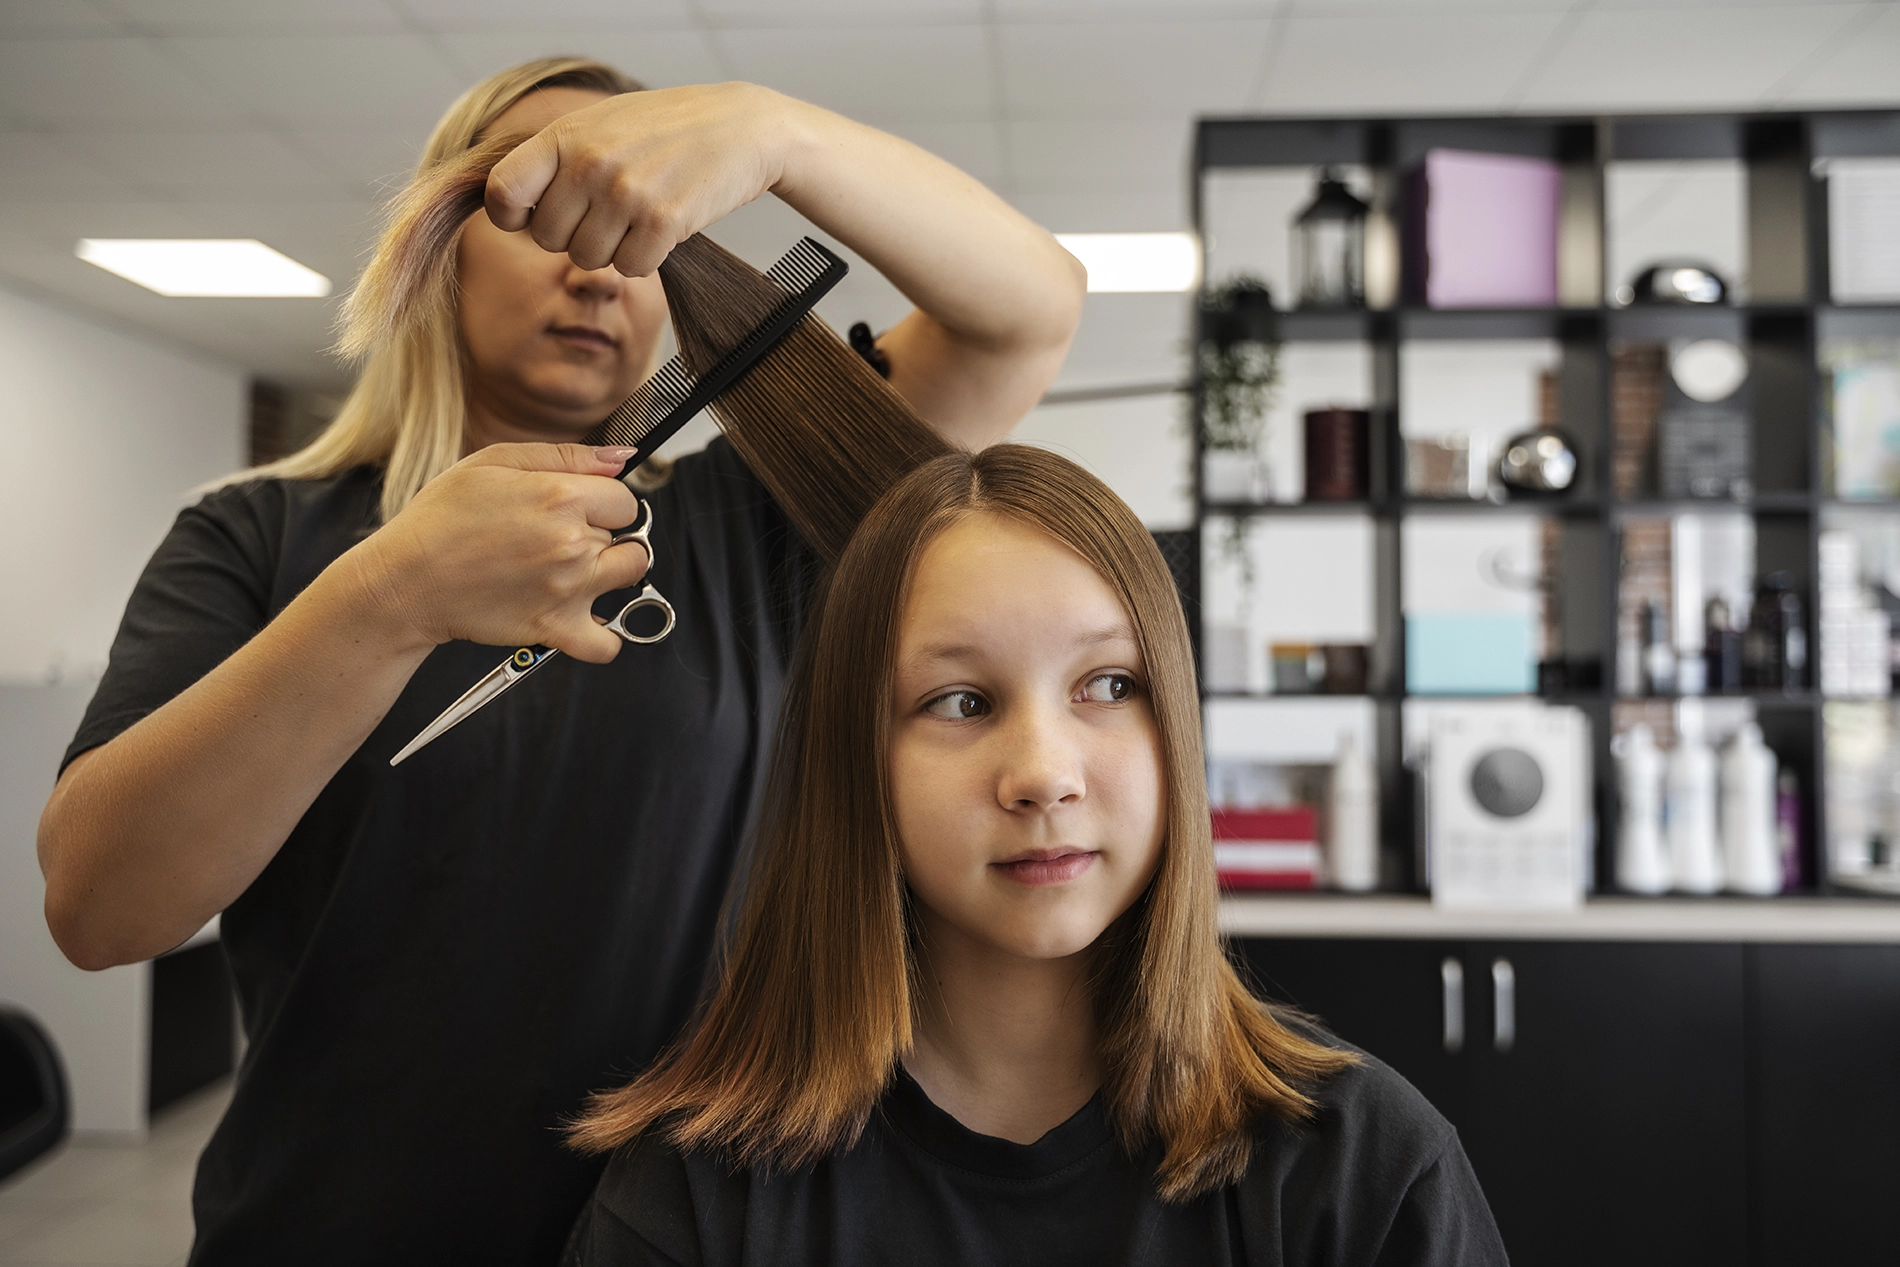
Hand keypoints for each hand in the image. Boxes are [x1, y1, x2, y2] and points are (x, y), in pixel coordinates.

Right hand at [353, 443, 649, 662]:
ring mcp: (569, 589)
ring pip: (628, 577)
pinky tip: (583, 618)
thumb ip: (567, 456)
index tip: (578, 510)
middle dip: (600, 535)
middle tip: (558, 540)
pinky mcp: (556, 629)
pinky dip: (604, 637)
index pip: (626, 500)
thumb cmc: (441, 519)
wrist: (407, 580)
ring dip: (608, 574)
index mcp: (560, 497)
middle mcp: (572, 543)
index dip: (604, 503)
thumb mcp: (494, 462)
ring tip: (571, 571)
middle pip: (626, 537)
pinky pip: (608, 643)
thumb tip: (622, 459)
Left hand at [485, 83, 791, 277]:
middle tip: (606, 213)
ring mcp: (628, 194)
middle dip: (573, 235)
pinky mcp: (665, 223)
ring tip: (637, 215)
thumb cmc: (665, 127)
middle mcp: (591, 164)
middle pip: (548, 239)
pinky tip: (662, 227)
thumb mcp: (601, 123)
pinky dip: (645, 258)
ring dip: (612, 248)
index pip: (503, 192)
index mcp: (566, 136)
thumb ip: (555, 157)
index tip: (531, 217)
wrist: (740, 128)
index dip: (511, 216)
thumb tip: (506, 204)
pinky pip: (631, 268)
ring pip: (589, 259)